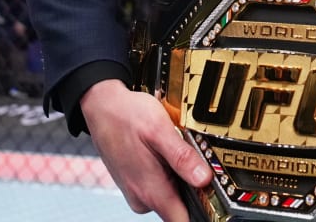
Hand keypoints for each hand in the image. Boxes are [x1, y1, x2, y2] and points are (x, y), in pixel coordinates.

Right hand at [80, 79, 210, 221]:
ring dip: (178, 177)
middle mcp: (142, 197)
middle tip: (192, 156)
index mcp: (150, 189)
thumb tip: (204, 179)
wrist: (101, 106)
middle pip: (180, 207)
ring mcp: (136, 192)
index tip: (213, 194)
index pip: (182, 220)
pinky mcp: (135, 184)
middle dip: (192, 187)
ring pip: (171, 195)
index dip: (203, 209)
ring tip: (172, 148)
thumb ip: (182, 156)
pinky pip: (159, 186)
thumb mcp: (159, 128)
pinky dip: (166, 171)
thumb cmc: (126, 114)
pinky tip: (162, 151)